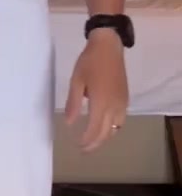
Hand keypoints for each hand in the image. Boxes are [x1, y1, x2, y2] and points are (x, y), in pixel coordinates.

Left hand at [64, 30, 128, 150]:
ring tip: (93, 139)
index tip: (78, 146)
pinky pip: (120, 119)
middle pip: (106, 132)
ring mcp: (122, 102)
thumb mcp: (76, 81)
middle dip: (95, 143)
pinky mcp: (126, 98)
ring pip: (116, 127)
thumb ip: (73, 103)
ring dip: (105, 136)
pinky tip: (103, 125)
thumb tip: (69, 123)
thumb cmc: (89, 62)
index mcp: (101, 102)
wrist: (109, 46)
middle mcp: (114, 106)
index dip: (87, 141)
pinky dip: (112, 127)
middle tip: (84, 149)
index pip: (94, 129)